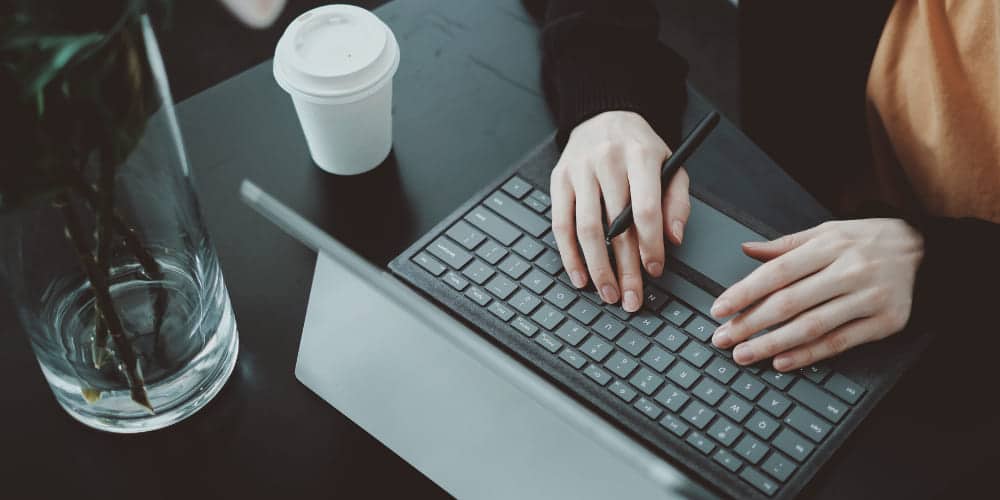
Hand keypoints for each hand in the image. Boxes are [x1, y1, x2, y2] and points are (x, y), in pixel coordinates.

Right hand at [550, 111, 690, 311]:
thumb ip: (677, 202)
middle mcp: (607, 161)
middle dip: (625, 268)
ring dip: (597, 267)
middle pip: (615, 226)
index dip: (650, 244)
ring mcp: (579, 171)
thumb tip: (673, 238)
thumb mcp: (671, 165)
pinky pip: (560, 224)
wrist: (604, 115)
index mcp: (640, 155)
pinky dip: (569, 255)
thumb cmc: (640, 149)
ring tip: (608, 292)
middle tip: (631, 297)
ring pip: (586, 229)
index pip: (644, 209)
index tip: (655, 270)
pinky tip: (580, 276)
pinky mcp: (559, 180)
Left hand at [710, 219, 923, 370]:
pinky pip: (840, 342)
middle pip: (789, 303)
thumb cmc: (866, 241)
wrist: (923, 249)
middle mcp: (849, 271)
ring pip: (812, 326)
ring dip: (772, 344)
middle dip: (750, 324)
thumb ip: (785, 245)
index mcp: (829, 246)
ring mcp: (868, 298)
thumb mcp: (826, 232)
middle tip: (723, 339)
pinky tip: (782, 362)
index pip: (777, 272)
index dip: (744, 293)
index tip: (719, 309)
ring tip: (744, 355)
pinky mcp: (885, 322)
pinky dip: (809, 355)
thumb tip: (746, 249)